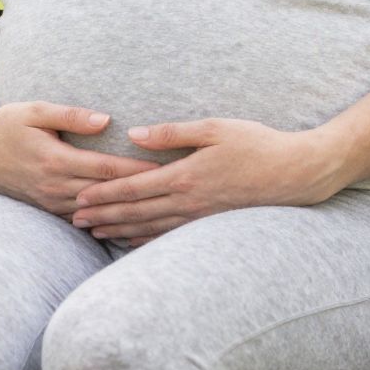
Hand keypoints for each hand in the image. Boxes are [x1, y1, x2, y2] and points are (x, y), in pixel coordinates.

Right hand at [0, 102, 158, 218]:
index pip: (105, 169)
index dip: (135, 169)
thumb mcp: (35, 110)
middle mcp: (54, 186)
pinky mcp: (49, 210)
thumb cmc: (8, 124)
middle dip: (139, 192)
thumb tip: (106, 120)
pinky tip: (129, 222)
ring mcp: (51, 202)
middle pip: (107, 193)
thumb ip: (71, 115)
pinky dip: (107, 221)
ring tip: (158, 209)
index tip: (164, 167)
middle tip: (172, 189)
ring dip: (125, 211)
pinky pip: (84, 220)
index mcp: (54, 160)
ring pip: (97, 212)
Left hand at [70, 116, 341, 242]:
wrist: (296, 174)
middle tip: (73, 219)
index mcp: (185, 175)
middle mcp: (188, 202)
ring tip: (93, 231)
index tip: (80, 197)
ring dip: (118, 229)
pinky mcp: (210, 224)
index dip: (104, 194)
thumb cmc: (257, 144)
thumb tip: (135, 135)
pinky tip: (130, 241)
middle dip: (102, 215)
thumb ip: (173, 133)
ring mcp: (199, 217)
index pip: (134, 187)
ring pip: (149, 227)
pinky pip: (170, 236)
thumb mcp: (215, 128)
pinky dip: (146, 239)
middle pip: (135, 211)